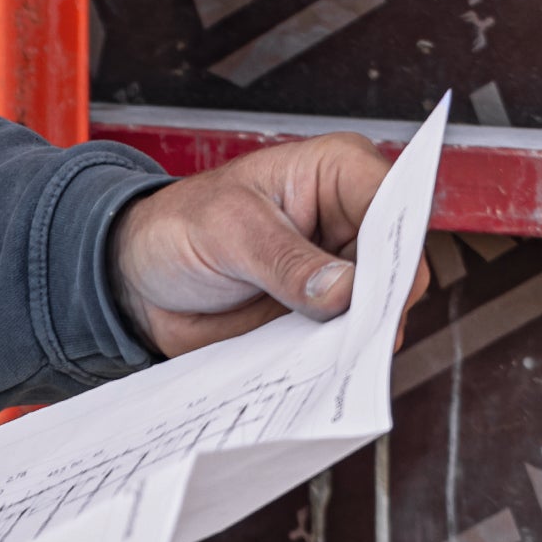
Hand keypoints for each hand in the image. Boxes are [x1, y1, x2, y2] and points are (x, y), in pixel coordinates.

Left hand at [106, 131, 428, 358]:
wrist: (141, 278)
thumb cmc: (179, 226)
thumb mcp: (226, 230)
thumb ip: (284, 260)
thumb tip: (345, 291)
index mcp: (337, 171)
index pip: (394, 204)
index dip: (394, 248)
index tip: (373, 290)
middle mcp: (354, 219)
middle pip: (401, 265)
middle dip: (381, 302)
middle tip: (354, 334)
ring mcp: (346, 271)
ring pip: (384, 310)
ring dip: (361, 336)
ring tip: (332, 356)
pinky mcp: (330, 315)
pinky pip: (351, 341)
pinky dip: (339, 357)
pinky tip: (319, 370)